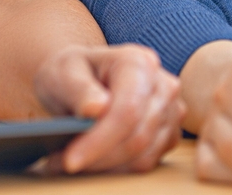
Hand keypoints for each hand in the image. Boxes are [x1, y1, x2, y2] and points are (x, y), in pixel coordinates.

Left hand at [32, 43, 181, 172]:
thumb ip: (78, 88)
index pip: (128, 111)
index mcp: (138, 62)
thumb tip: (96, 109)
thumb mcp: (63, 72)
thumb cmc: (72, 71)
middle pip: (137, 137)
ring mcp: (170, 111)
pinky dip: (115, 168)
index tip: (71, 160)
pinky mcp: (169, 135)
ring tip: (69, 162)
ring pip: (142, 156)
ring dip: (104, 165)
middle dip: (98, 157)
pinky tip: (91, 160)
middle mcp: (162, 86)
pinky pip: (145, 163)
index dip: (101, 140)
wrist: (82, 78)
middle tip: (60, 164)